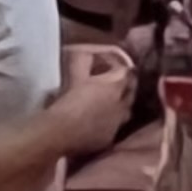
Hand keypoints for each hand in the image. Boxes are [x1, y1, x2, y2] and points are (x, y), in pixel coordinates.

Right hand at [55, 44, 138, 158]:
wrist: (60, 131)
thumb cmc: (66, 100)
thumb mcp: (73, 74)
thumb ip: (83, 62)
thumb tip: (87, 52)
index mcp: (113, 86)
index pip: (126, 72)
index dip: (120, 66)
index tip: (112, 63)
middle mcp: (121, 105)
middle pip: (130, 92)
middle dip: (125, 85)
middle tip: (113, 80)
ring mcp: (117, 124)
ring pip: (126, 111)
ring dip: (120, 104)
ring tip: (109, 101)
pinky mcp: (109, 139)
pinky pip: (115, 127)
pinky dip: (110, 121)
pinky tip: (100, 121)